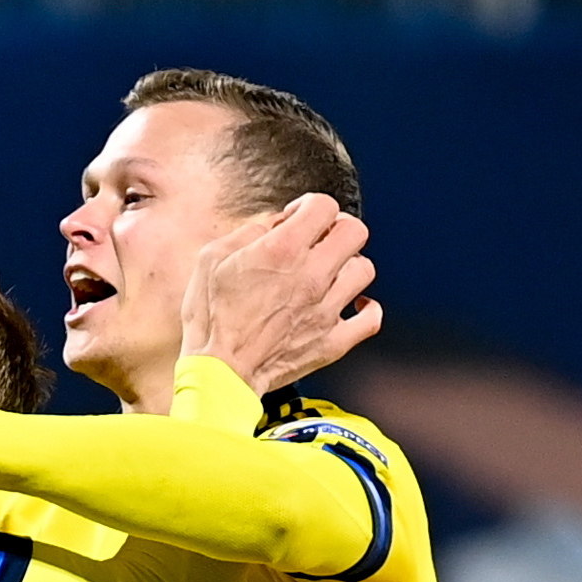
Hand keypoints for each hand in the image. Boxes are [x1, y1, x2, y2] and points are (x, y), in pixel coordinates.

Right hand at [182, 193, 383, 396]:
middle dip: (337, 228)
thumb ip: (248, 233)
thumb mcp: (212, 259)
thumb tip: (274, 225)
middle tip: (320, 240)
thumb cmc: (210, 319)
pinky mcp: (333, 342)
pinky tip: (352, 304)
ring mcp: (326, 311)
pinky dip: (366, 309)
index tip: (297, 218)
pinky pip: (371, 319)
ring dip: (348, 265)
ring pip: (364, 270)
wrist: (219, 375)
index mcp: (282, 251)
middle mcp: (311, 277)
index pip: (324, 206)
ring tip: (330, 273)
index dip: (310, 206)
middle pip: (354, 232)